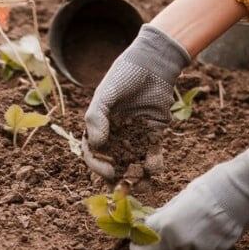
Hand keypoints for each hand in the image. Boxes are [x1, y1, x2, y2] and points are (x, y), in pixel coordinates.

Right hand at [83, 24, 189, 178]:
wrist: (153, 63)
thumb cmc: (124, 75)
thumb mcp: (104, 94)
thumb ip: (96, 118)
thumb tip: (95, 145)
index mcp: (98, 127)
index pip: (93, 153)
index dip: (98, 166)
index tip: (108, 172)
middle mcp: (115, 134)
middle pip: (112, 162)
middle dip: (118, 176)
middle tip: (125, 186)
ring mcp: (134, 136)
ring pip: (133, 161)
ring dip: (136, 174)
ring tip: (142, 183)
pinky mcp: (154, 134)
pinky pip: (152, 152)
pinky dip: (154, 162)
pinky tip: (155, 167)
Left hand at [130, 149, 248, 249]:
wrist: (239, 192)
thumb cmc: (206, 189)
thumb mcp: (176, 201)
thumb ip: (161, 218)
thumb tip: (147, 225)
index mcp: (165, 227)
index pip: (139, 246)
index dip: (136, 243)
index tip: (136, 240)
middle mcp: (178, 244)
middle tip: (149, 245)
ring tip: (180, 233)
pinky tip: (200, 234)